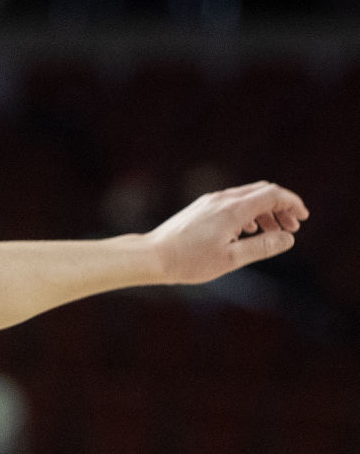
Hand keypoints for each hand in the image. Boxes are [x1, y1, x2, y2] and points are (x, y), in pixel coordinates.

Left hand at [146, 181, 308, 284]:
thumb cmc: (189, 261)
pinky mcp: (199, 209)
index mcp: (234, 209)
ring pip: (246, 198)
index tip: (302, 218)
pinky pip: (231, 204)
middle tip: (291, 227)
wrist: (151, 257)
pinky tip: (246, 231)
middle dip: (281, 207)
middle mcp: (222, 199)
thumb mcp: (231, 259)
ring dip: (264, 212)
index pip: (273, 194)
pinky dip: (246, 213)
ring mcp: (209, 202)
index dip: (292, 203)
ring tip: (271, 232)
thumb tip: (288, 239)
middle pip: (262, 192)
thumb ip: (262, 247)